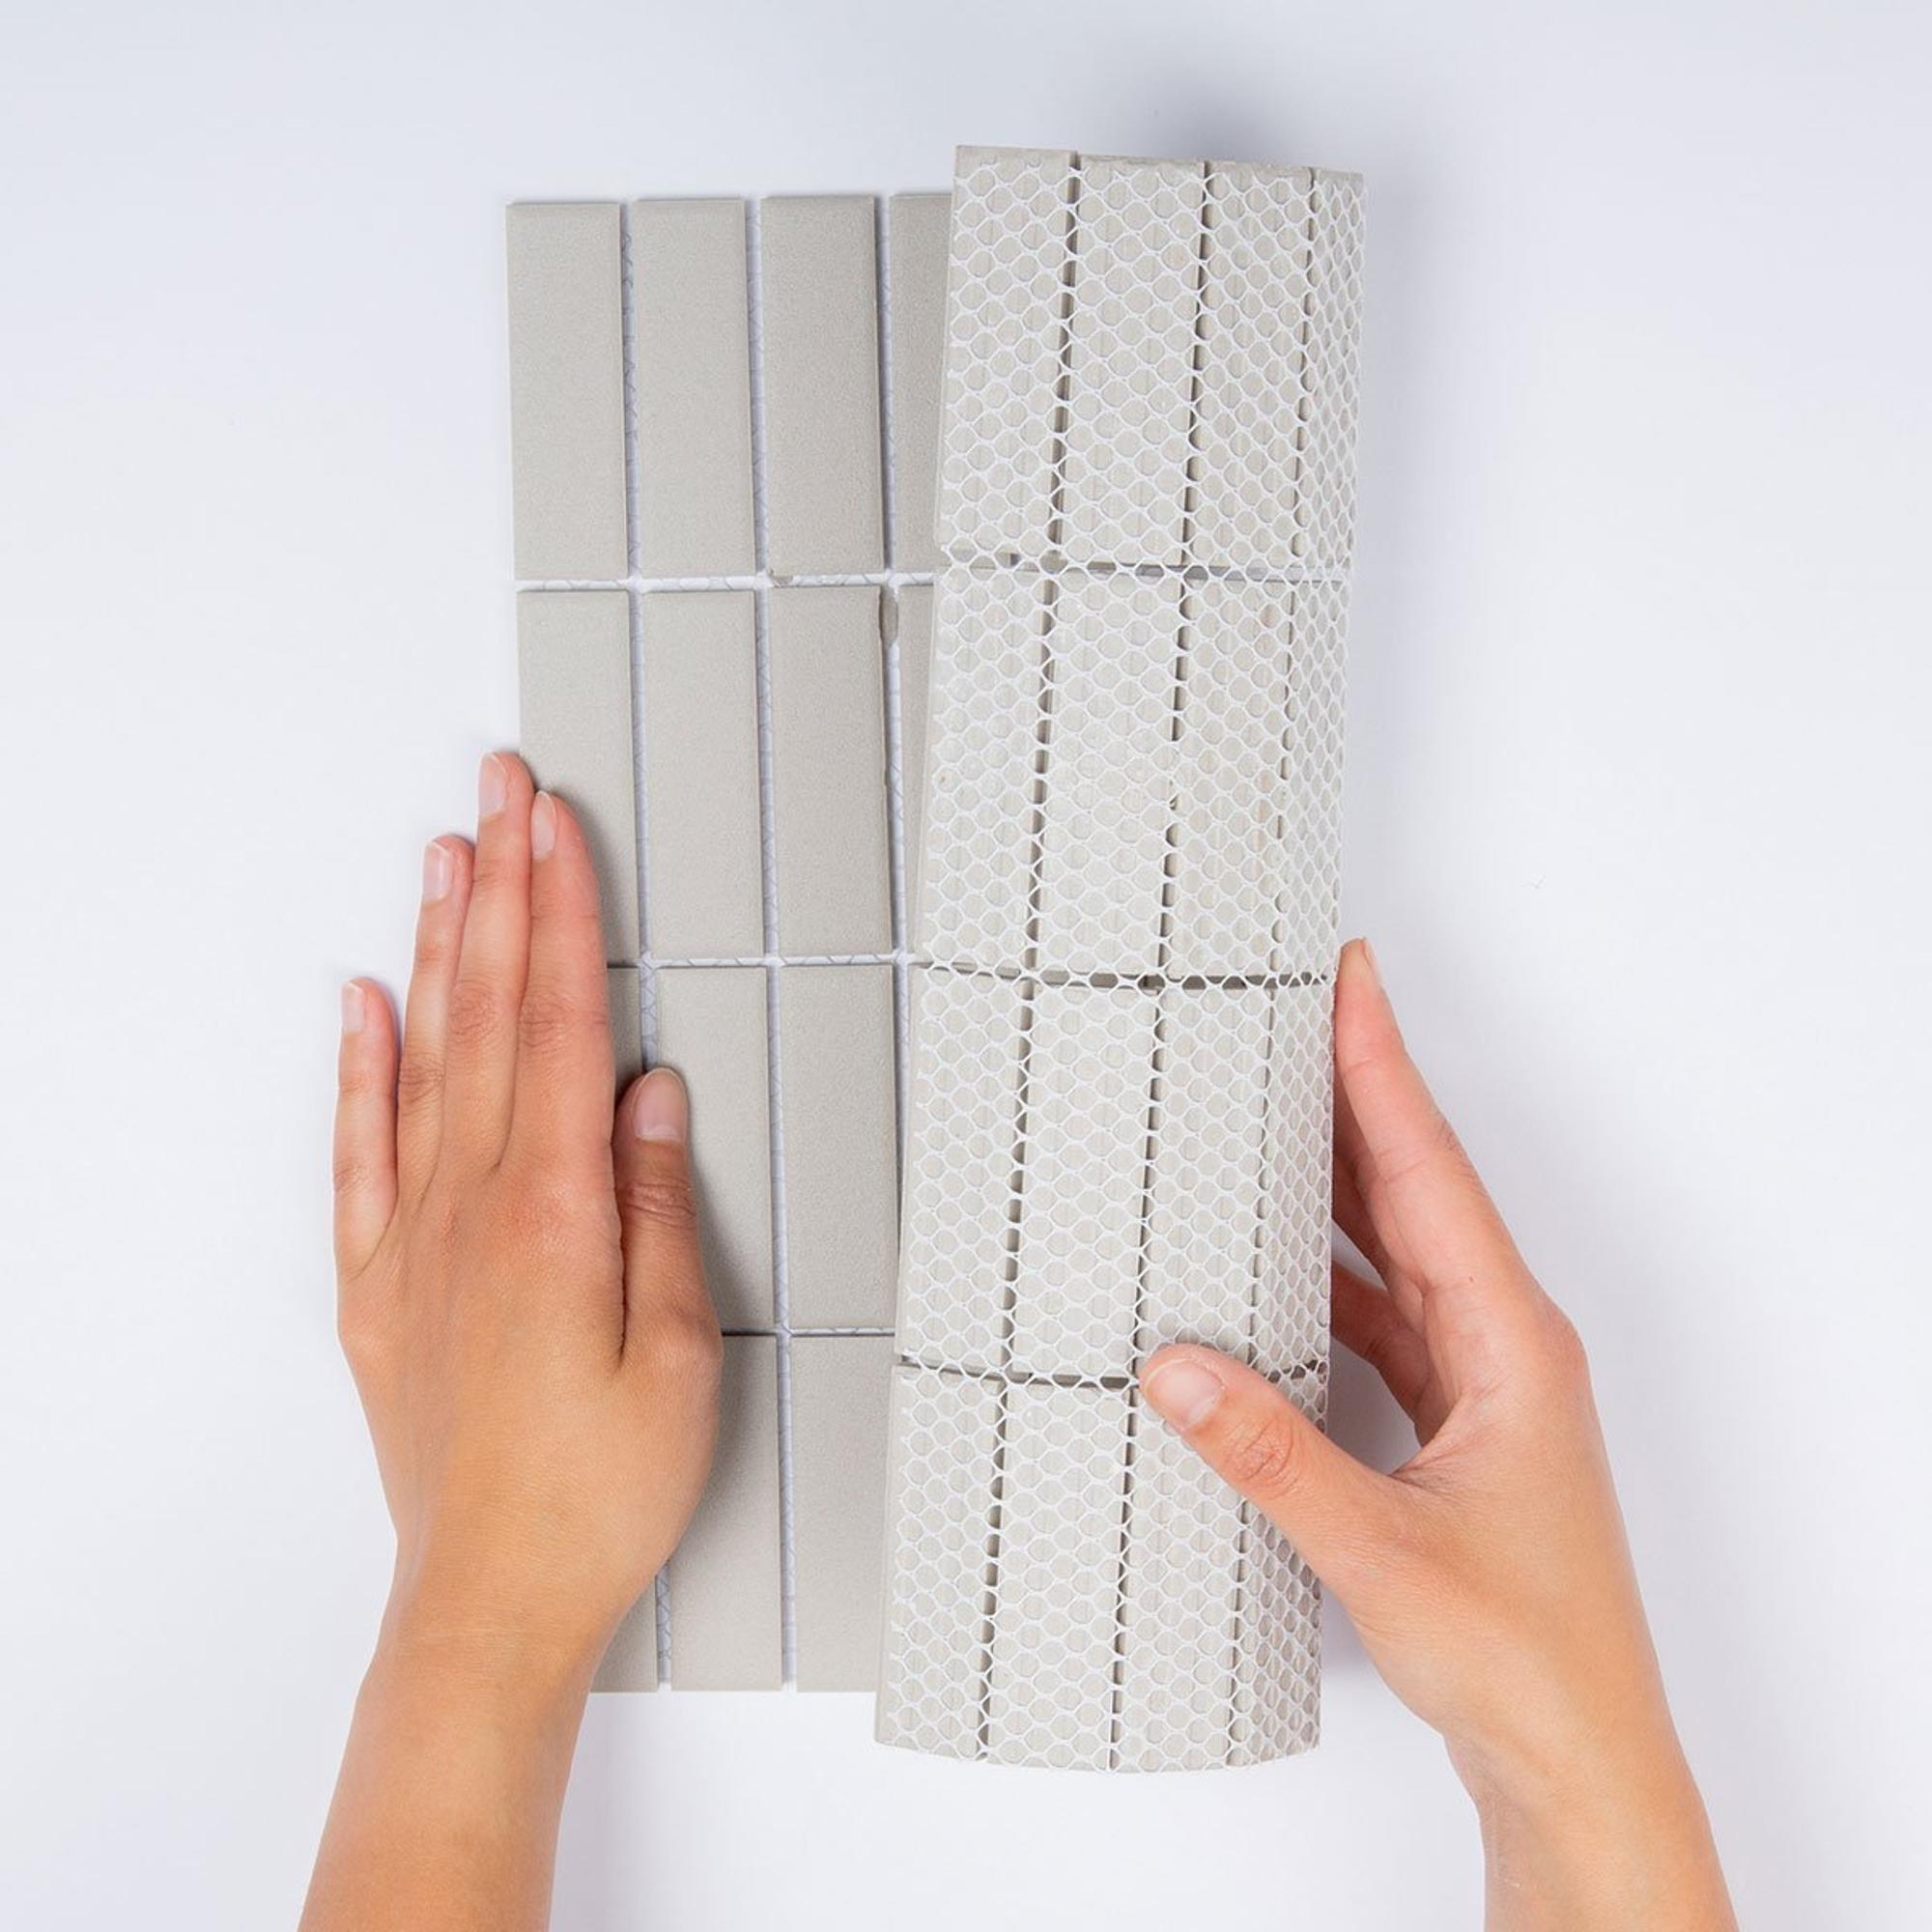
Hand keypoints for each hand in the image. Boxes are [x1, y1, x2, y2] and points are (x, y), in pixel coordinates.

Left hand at [305, 752, 719, 1931]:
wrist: (493, 1599)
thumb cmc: (599, 1490)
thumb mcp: (680, 1355)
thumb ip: (658, 1212)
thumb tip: (649, 1096)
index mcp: (552, 1214)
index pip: (558, 1023)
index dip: (560, 912)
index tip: (557, 827)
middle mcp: (471, 1207)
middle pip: (488, 1013)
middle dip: (498, 888)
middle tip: (499, 792)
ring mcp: (415, 1241)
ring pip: (427, 1059)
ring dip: (439, 948)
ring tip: (445, 859)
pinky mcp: (381, 1285)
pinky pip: (361, 1150)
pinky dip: (361, 1069)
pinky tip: (365, 1007)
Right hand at [1142, 941, 1733, 1930]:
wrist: (1576, 1758)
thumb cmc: (1526, 1659)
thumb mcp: (1381, 1549)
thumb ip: (1271, 1455)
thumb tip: (1180, 1368)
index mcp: (1511, 1342)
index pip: (1431, 1171)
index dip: (1384, 1066)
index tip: (1350, 981)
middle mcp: (1501, 1346)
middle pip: (1414, 1189)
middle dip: (1352, 1096)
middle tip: (1290, 1015)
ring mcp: (1478, 1386)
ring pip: (1395, 1251)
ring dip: (1334, 1186)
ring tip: (1268, 1119)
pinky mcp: (1450, 1429)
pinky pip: (1378, 1318)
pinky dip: (1324, 1280)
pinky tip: (1272, 1271)